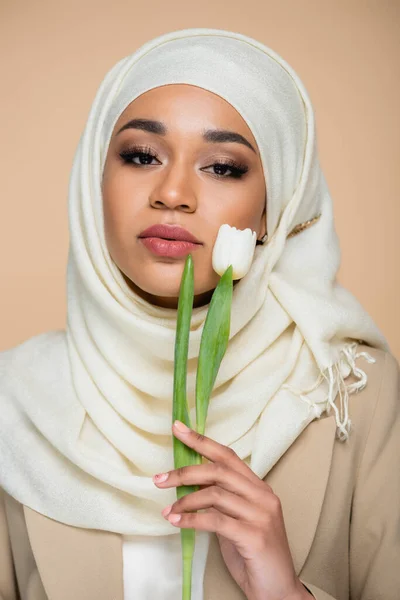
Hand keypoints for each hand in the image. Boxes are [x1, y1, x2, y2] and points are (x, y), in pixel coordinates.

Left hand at [152, 420, 311, 599]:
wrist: (277, 589)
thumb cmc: (253, 553)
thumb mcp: (235, 519)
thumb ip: (220, 499)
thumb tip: (190, 482)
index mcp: (258, 487)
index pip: (228, 456)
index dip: (201, 440)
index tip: (178, 428)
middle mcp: (263, 496)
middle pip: (219, 471)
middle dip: (185, 472)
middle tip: (160, 479)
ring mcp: (261, 515)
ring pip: (215, 494)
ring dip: (185, 501)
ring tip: (166, 510)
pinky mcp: (255, 536)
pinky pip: (215, 520)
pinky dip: (191, 519)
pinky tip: (176, 522)